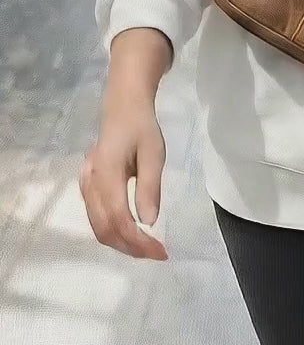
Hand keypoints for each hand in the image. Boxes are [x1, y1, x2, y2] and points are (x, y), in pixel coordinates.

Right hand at [79, 95, 168, 260]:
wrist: (122, 106)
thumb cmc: (141, 127)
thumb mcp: (153, 153)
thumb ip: (149, 187)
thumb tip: (149, 222)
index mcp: (106, 174)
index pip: (119, 219)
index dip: (138, 240)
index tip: (161, 251)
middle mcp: (90, 183)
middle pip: (104, 229)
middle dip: (130, 247)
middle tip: (157, 253)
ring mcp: (86, 185)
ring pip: (98, 226)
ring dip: (122, 242)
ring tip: (148, 247)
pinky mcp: (88, 185)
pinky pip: (97, 216)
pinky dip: (114, 230)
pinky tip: (132, 231)